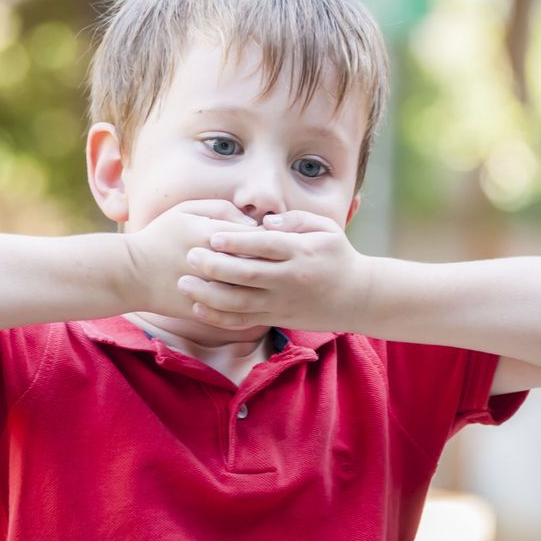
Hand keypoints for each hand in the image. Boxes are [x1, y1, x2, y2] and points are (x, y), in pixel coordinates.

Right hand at [124, 200, 261, 318]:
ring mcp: (206, 289)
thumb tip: (251, 222)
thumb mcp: (185, 210)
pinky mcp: (202, 310)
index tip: (263, 241)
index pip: (255, 236)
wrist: (130, 274)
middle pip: (256, 263)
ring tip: (256, 280)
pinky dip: (245, 305)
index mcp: (209, 235)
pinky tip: (245, 298)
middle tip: (266, 261)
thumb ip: (221, 208)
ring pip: (248, 290)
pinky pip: (235, 312)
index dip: (264, 238)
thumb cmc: (159, 237)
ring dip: (257, 285)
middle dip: (265, 262)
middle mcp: (210, 263)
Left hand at [176, 210, 370, 331]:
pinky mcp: (276, 318)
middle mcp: (289, 279)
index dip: (237, 242)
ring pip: (240, 302)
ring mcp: (281, 302)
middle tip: (191, 255)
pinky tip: (197, 308)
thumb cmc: (337, 256)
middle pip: (247, 275)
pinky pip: (243, 321)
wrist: (356, 298)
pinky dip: (219, 317)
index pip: (265, 246)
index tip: (213, 236)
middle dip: (215, 266)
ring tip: (184, 283)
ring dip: (209, 294)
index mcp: (301, 253)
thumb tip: (265, 221)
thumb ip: (295, 219)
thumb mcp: (326, 228)